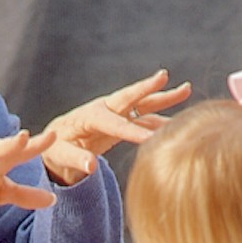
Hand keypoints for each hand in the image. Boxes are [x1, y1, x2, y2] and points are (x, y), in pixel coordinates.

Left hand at [41, 69, 190, 184]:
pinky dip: (161, 120)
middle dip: (147, 88)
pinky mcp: (121, 122)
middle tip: (164, 76)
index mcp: (88, 117)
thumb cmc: (55, 148)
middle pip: (129, 98)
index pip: (113, 123)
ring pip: (143, 105)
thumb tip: (91, 167)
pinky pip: (144, 120)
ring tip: (186, 89)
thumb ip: (76, 160)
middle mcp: (104, 110)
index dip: (131, 131)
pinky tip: (178, 122)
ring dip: (163, 98)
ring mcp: (115, 114)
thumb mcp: (59, 155)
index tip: (150, 139)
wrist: (57, 142)